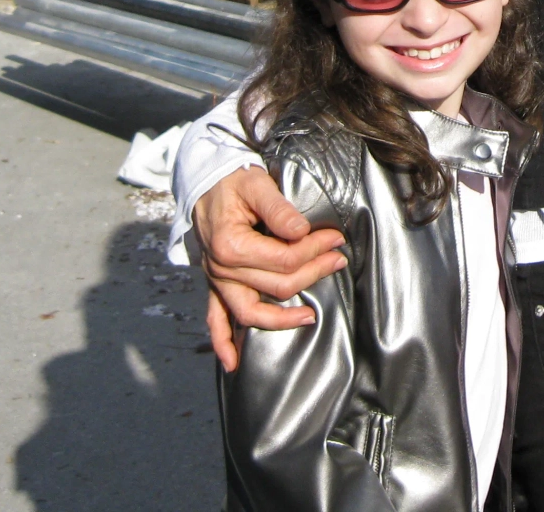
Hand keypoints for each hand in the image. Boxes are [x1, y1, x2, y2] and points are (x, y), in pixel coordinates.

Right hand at [198, 166, 347, 373]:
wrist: (205, 181)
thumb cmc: (231, 180)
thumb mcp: (256, 183)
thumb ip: (278, 208)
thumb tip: (301, 231)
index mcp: (230, 244)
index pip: (283, 258)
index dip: (314, 250)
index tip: (336, 239)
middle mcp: (221, 268)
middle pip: (275, 285)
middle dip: (312, 272)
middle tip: (337, 259)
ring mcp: (216, 280)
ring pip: (250, 312)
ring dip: (281, 319)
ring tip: (310, 316)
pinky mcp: (215, 284)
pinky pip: (215, 320)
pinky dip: (223, 343)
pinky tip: (233, 363)